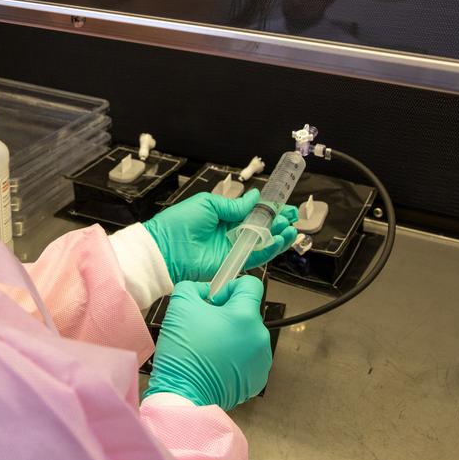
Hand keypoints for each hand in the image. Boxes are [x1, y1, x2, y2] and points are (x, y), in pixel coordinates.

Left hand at [143, 190, 297, 282]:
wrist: (165, 248)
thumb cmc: (180, 222)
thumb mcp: (208, 204)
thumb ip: (234, 205)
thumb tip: (254, 196)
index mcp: (223, 216)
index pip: (251, 211)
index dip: (269, 208)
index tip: (284, 204)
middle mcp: (230, 232)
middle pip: (261, 227)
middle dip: (278, 221)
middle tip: (294, 216)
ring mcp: (232, 248)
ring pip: (262, 242)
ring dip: (278, 235)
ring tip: (291, 228)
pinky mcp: (233, 263)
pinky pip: (256, 256)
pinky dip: (271, 249)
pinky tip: (281, 239)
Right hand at [144, 277, 271, 409]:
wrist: (184, 396)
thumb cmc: (184, 351)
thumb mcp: (180, 305)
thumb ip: (194, 287)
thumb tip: (204, 291)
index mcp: (245, 316)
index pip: (250, 285)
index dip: (230, 287)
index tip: (214, 301)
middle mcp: (260, 337)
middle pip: (247, 312)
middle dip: (227, 315)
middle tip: (204, 327)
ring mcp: (262, 360)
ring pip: (247, 336)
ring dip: (232, 336)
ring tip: (209, 348)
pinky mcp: (257, 379)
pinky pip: (248, 358)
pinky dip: (235, 357)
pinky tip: (216, 364)